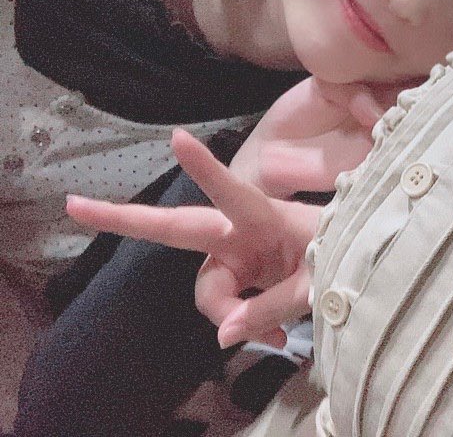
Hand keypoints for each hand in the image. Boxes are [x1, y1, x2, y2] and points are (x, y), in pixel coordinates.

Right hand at [68, 130, 317, 348]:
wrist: (354, 266)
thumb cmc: (341, 256)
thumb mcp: (315, 283)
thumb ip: (270, 308)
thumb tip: (223, 336)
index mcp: (264, 219)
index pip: (231, 190)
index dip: (205, 167)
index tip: (178, 136)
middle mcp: (240, 233)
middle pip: (176, 229)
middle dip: (126, 218)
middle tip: (74, 204)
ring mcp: (236, 255)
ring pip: (208, 292)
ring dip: (231, 316)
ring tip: (275, 336)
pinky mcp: (239, 276)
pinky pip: (225, 308)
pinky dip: (244, 326)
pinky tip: (275, 340)